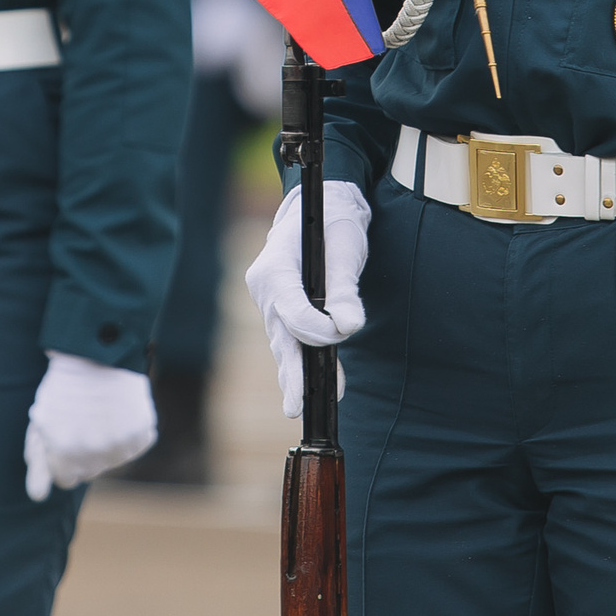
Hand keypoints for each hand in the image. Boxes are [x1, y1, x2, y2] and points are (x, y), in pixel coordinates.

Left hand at [22, 352, 156, 500]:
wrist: (99, 352)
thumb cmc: (64, 386)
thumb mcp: (42, 420)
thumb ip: (38, 461)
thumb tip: (37, 497)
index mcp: (65, 454)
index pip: (65, 479)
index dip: (62, 458)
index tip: (64, 437)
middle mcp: (93, 455)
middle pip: (89, 471)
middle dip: (84, 453)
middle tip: (82, 420)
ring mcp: (121, 446)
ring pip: (112, 460)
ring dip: (107, 443)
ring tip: (100, 412)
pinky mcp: (142, 435)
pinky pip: (135, 445)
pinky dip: (129, 432)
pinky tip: (119, 410)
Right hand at [242, 180, 370, 418]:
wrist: (322, 209)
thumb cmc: (334, 223)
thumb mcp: (345, 249)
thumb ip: (345, 290)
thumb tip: (349, 326)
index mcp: (274, 267)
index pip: (291, 310)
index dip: (318, 329)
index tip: (346, 330)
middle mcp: (265, 287)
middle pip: (280, 335)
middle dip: (291, 371)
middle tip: (296, 406)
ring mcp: (270, 302)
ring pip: (284, 343)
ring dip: (297, 373)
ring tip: (301, 406)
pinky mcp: (280, 311)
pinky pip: (292, 340)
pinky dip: (306, 361)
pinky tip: (320, 388)